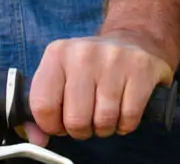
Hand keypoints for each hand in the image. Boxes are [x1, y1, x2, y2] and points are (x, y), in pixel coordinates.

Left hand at [28, 33, 173, 140]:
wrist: (133, 40)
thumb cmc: (92, 66)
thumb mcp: (61, 76)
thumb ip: (42, 109)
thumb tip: (37, 140)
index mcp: (57, 54)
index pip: (43, 106)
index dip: (52, 125)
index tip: (61, 122)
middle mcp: (84, 53)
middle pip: (75, 119)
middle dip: (81, 130)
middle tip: (87, 119)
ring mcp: (114, 59)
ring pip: (104, 121)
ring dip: (105, 128)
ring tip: (105, 114)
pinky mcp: (141, 68)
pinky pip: (129, 117)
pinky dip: (125, 124)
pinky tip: (123, 110)